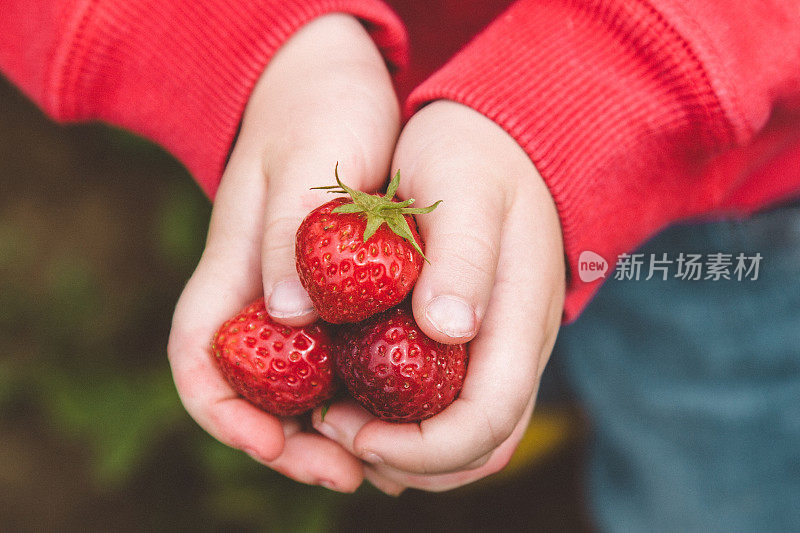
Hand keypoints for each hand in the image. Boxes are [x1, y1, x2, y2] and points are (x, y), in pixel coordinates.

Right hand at [167, 14, 399, 491]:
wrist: (331, 81)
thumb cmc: (316, 110)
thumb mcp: (305, 161)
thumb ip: (290, 235)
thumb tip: (288, 316)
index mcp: (231, 270)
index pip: (199, 363)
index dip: (227, 416)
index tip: (275, 444)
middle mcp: (258, 295)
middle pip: (254, 393)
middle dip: (291, 443)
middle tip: (351, 471)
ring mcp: (294, 296)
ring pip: (298, 385)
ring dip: (332, 430)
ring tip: (387, 459)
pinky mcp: (333, 290)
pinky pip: (339, 356)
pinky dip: (362, 393)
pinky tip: (406, 408)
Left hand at [311, 100, 565, 493]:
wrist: (497, 135)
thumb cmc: (473, 152)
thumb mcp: (463, 187)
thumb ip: (462, 257)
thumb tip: (446, 331)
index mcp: (519, 317)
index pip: (485, 421)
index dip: (420, 448)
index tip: (352, 428)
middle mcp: (519, 346)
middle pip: (479, 447)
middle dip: (406, 459)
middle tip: (333, 427)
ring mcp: (502, 346)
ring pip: (470, 439)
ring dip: (406, 451)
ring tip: (339, 420)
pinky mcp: (480, 338)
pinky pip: (454, 407)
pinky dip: (409, 425)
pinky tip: (360, 400)